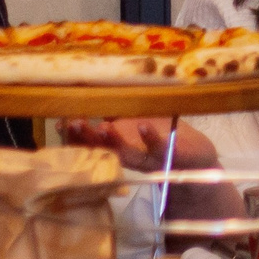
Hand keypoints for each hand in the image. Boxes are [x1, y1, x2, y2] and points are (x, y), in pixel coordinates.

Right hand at [59, 118, 220, 172]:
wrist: (198, 160)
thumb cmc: (163, 137)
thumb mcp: (137, 126)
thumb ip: (117, 116)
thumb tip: (93, 97)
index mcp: (120, 146)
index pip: (93, 143)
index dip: (75, 136)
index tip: (59, 124)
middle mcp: (131, 155)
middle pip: (104, 149)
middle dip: (86, 138)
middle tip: (72, 124)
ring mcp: (151, 158)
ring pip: (127, 152)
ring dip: (114, 141)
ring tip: (102, 127)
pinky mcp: (173, 155)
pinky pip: (160, 148)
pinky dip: (150, 138)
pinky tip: (143, 126)